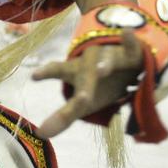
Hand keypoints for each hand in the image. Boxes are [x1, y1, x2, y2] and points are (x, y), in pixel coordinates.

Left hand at [29, 29, 143, 138]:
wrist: (123, 62)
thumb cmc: (99, 86)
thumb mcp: (83, 101)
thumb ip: (64, 117)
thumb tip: (40, 135)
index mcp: (76, 73)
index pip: (59, 72)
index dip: (48, 73)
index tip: (35, 75)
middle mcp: (90, 63)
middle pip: (85, 76)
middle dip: (84, 88)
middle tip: (81, 99)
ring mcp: (110, 57)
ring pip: (108, 60)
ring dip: (105, 64)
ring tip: (101, 70)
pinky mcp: (131, 55)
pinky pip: (132, 49)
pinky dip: (130, 42)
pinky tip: (126, 33)